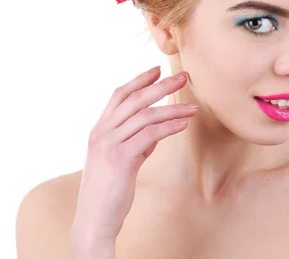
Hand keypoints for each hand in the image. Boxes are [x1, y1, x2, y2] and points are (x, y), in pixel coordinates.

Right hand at [70, 66, 196, 246]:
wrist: (94, 219)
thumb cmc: (109, 192)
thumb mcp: (120, 161)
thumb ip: (135, 143)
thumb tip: (156, 130)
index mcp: (100, 130)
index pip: (119, 95)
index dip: (139, 80)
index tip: (157, 69)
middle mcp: (102, 132)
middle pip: (134, 99)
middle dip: (161, 85)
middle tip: (183, 76)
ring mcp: (110, 144)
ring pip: (145, 115)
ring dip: (173, 108)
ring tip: (194, 106)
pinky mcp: (121, 158)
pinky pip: (150, 134)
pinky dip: (170, 126)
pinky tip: (184, 123)